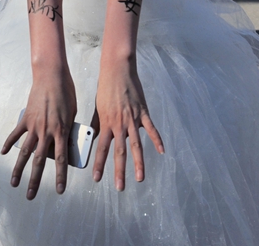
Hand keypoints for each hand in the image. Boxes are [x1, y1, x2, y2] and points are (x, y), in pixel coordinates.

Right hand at [1, 66, 76, 198]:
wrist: (51, 76)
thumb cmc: (66, 93)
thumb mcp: (72, 114)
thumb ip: (66, 130)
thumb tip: (63, 144)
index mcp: (61, 130)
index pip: (61, 159)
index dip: (60, 176)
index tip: (59, 190)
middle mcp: (46, 131)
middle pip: (39, 161)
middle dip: (35, 180)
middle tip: (30, 196)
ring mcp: (34, 126)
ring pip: (24, 152)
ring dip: (19, 169)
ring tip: (14, 183)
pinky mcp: (25, 118)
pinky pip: (16, 134)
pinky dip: (9, 143)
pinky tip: (3, 153)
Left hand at [92, 61, 163, 190]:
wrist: (117, 70)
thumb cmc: (105, 89)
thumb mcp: (98, 108)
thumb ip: (98, 124)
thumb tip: (95, 138)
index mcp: (106, 123)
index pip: (101, 148)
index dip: (99, 164)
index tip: (97, 179)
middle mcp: (119, 124)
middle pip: (119, 152)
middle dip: (119, 171)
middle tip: (120, 188)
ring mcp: (132, 119)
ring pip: (136, 145)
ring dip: (138, 163)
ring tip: (140, 178)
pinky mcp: (143, 112)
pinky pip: (151, 129)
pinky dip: (157, 140)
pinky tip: (162, 151)